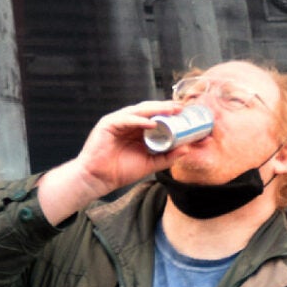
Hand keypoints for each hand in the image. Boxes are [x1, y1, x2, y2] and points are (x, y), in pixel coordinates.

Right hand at [37, 100, 179, 224]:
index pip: (155, 117)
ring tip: (170, 110)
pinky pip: (125, 119)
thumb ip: (167, 157)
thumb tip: (187, 149)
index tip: (184, 113)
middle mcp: (128, 123)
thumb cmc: (121, 171)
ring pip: (138, 111)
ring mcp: (118, 122)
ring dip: (155, 109)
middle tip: (180, 107)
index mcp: (137, 130)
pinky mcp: (108, 124)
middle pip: (148, 110)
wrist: (99, 179)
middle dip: (164, 108)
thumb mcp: (150, 164)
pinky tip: (152, 123)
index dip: (169, 113)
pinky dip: (139, 119)